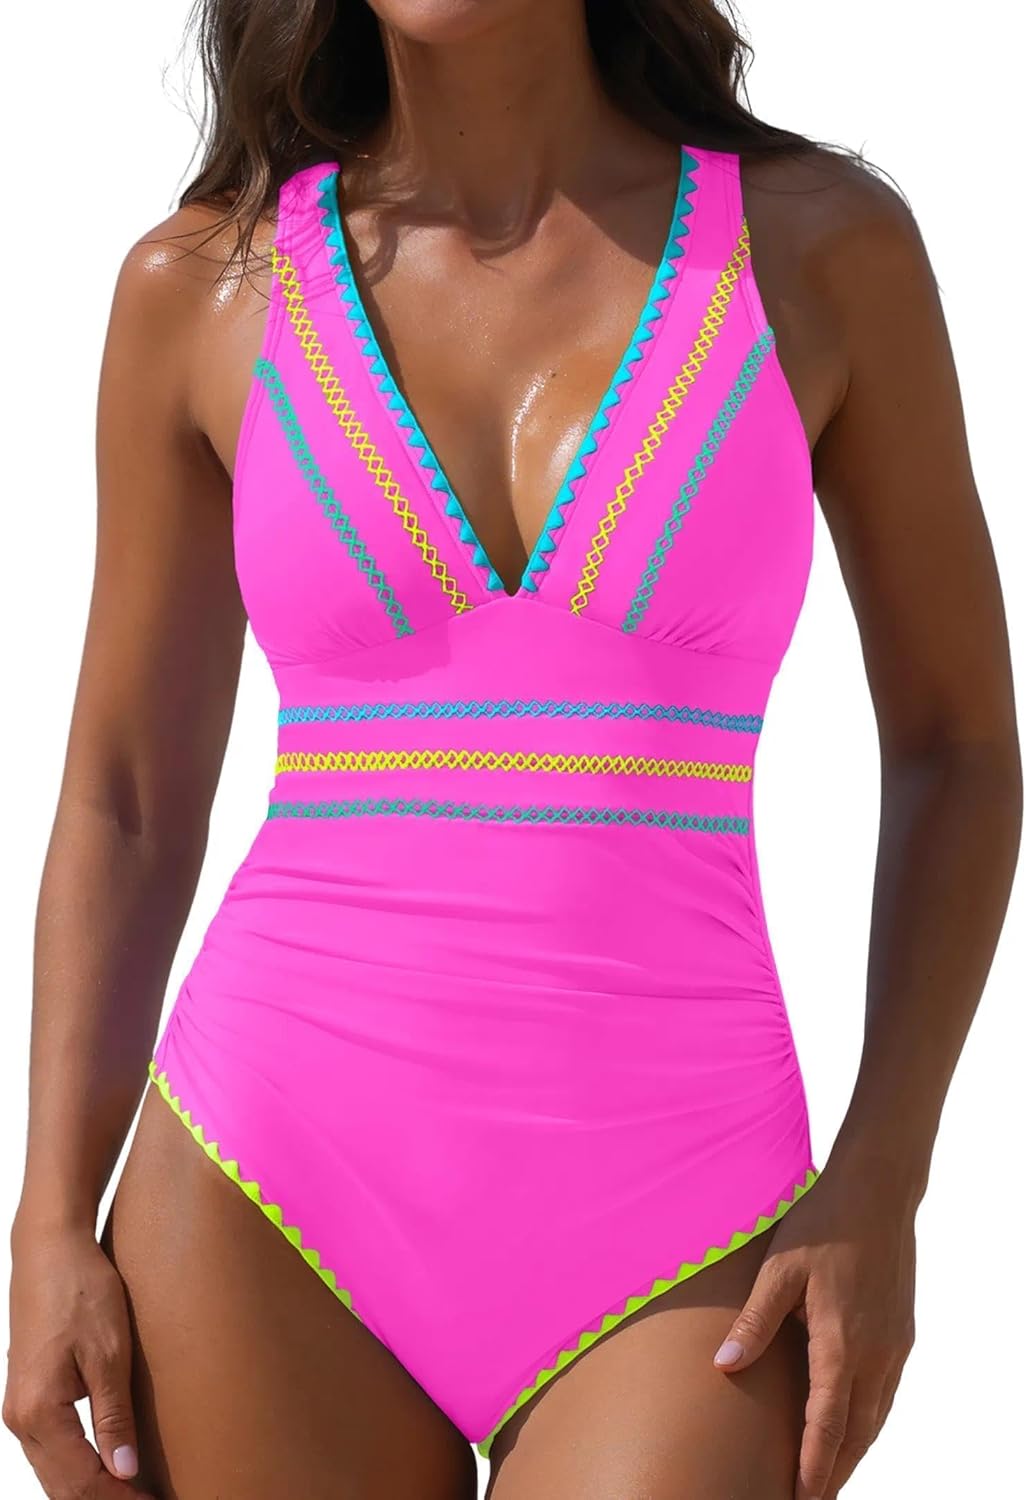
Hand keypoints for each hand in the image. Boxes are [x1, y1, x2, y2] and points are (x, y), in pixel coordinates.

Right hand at [3, 1217, 156, 1497]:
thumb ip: (114, 1417)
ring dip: (93, 1491)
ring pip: (55, 1475)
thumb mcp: (108, 1353)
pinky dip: (80, 1471)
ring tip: (137, 1495)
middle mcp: (21, 1420)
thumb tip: (125, 1474)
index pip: (81, 1484)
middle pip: (63, 1489)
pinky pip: (52, 1453)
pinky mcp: (29, 1398)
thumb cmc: (80, 1290)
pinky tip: (110, 1471)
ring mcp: (20, 1410)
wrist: (50, 1248)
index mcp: (38, 1413)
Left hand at [711, 1159, 917, 1498]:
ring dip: (852, 1450)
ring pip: (875, 1418)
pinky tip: (851, 1426)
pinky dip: (867, 1421)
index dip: (813, 1467)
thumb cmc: (822, 1224)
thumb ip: (754, 1321)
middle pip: (856, 1433)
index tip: (801, 1498)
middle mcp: (875, 1355)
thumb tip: (724, 1365)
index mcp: (842, 1343)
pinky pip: (885, 1394)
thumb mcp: (779, 1269)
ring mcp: (893, 1347)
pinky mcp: (900, 1334)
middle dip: (835, 1471)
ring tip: (827, 1476)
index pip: (826, 1424)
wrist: (878, 1191)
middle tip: (810, 1499)